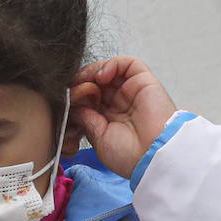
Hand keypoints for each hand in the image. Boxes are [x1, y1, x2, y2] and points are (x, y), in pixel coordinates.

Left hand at [69, 57, 178, 178]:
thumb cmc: (130, 156)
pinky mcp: (144, 81)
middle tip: (74, 86)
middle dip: (83, 81)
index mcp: (110, 119)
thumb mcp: (98, 138)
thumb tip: (73, 103)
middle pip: (98, 82)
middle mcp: (120, 103)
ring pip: (110, 70)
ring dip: (94, 71)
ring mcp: (131, 91)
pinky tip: (101, 76)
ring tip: (86, 80)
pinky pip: (127, 63)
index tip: (68, 98)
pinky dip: (111, 64)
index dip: (78, 94)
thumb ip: (86, 118)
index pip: (90, 98)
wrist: (152, 157)